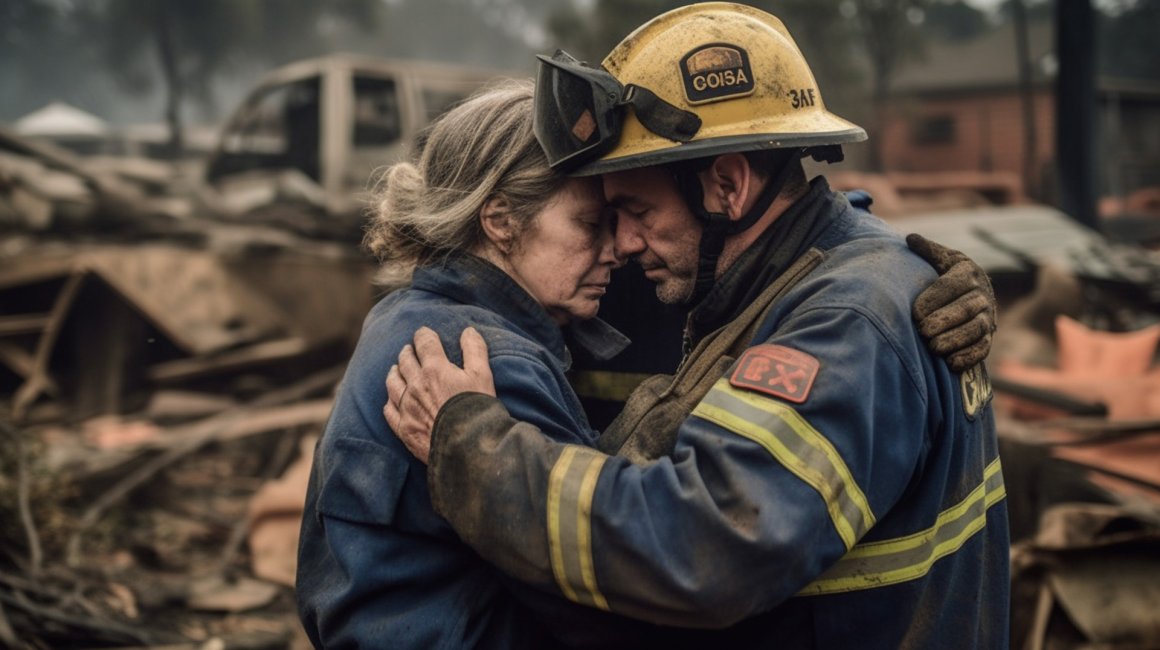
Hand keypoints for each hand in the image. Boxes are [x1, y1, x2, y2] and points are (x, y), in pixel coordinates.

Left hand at [385, 326, 494, 463]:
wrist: (467, 447)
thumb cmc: (477, 409)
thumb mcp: (483, 376)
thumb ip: (475, 350)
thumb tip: (468, 331)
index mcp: (434, 369)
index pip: (424, 342)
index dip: (424, 335)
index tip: (425, 333)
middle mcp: (415, 385)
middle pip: (405, 360)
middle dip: (409, 351)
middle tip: (411, 350)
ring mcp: (406, 407)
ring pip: (392, 382)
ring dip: (395, 371)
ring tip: (397, 368)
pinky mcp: (403, 428)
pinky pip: (389, 409)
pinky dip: (390, 400)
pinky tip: (393, 399)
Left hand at [907, 233, 996, 371]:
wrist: (975, 294)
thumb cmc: (949, 276)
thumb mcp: (943, 259)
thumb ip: (929, 251)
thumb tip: (910, 238)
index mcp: (968, 273)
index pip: (951, 286)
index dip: (933, 300)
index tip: (914, 313)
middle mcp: (982, 295)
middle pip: (965, 310)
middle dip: (943, 322)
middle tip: (922, 332)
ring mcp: (988, 318)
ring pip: (976, 330)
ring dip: (955, 340)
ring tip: (933, 347)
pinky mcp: (989, 338)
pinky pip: (983, 349)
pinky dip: (969, 357)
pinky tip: (950, 363)